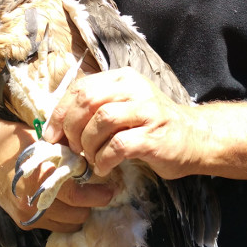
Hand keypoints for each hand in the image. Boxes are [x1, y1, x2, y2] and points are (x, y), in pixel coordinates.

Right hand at [0, 53, 113, 232]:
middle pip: (75, 217)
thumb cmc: (11, 138)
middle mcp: (30, 205)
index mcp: (37, 182)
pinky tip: (63, 199)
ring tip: (80, 194)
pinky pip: (51, 225)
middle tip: (94, 188)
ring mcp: (24, 215)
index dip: (97, 195)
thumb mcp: (43, 142)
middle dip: (88, 204)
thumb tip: (93, 162)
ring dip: (76, 212)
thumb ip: (66, 155)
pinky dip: (62, 216)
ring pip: (65, 225)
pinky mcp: (20, 220)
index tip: (110, 190)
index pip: (77, 197)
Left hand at [44, 67, 207, 179]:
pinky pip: (117, 146)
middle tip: (72, 148)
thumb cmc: (152, 125)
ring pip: (101, 121)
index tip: (52, 135)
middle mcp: (134, 89)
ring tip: (90, 158)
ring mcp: (145, 110)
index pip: (80, 88)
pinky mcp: (153, 135)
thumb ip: (97, 108)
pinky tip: (103, 167)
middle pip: (87, 101)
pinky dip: (103, 159)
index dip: (60, 113)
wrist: (195, 138)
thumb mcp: (125, 106)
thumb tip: (58, 127)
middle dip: (71, 129)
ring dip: (88, 145)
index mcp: (122, 78)